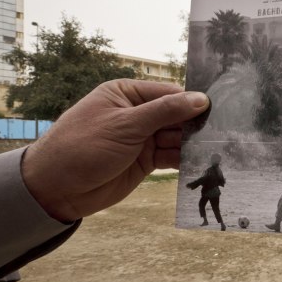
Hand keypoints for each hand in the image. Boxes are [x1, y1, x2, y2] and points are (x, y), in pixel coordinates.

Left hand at [22, 80, 209, 221]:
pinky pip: (171, 156)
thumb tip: (200, 99)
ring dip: (193, 143)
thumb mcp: (126, 125)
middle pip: (176, 115)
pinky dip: (185, 159)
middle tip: (224, 131)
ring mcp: (141, 138)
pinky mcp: (145, 161)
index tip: (218, 109)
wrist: (56, 188)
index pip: (168, 93)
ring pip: (176, 137)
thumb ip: (165, 112)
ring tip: (218, 148)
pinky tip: (202, 161)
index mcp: (127, 94)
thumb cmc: (82, 146)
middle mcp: (136, 113)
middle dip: (195, 124)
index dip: (192, 102)